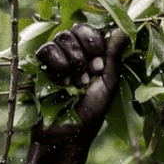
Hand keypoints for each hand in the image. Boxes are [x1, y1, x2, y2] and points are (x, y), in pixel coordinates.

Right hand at [35, 24, 125, 138]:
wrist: (67, 134)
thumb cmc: (91, 113)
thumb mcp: (108, 84)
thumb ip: (113, 56)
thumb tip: (124, 29)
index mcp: (92, 55)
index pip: (92, 31)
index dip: (95, 45)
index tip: (98, 68)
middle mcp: (74, 53)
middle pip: (76, 30)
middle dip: (84, 54)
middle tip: (87, 78)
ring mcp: (56, 58)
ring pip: (61, 38)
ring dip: (72, 62)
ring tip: (74, 85)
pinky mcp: (39, 66)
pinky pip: (46, 50)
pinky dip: (56, 64)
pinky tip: (61, 83)